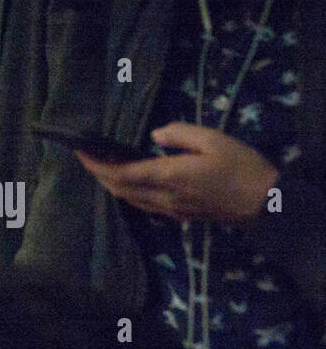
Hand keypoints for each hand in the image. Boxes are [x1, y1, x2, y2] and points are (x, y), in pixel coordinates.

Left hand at [76, 122, 279, 222]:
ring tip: (104, 164)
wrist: (269, 205)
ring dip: (113, 184)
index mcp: (167, 177)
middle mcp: (164, 198)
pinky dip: (131, 192)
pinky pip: (146, 205)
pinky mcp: (183, 214)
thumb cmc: (241, 167)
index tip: (80, 151)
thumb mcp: (212, 139)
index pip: (120, 174)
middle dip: (99, 174)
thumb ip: (179, 134)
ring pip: (131, 200)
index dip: (96, 164)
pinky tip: (132, 179)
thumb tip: (155, 134)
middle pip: (120, 190)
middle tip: (88, 155)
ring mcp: (173, 210)